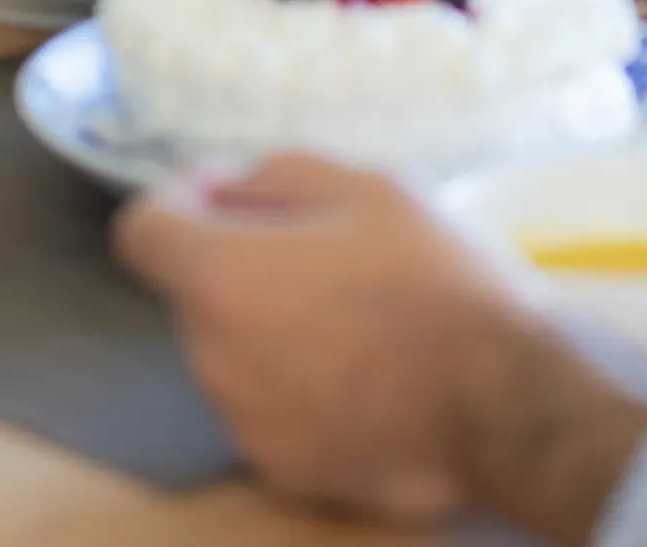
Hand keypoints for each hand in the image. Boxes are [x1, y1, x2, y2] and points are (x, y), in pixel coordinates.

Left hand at [112, 154, 646, 536]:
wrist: (504, 410)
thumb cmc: (438, 285)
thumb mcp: (372, 188)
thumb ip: (277, 175)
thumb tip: (224, 188)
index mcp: (221, 278)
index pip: (141, 231)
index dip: (179, 202)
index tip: (230, 195)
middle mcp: (212, 357)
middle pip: (197, 293)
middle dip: (241, 265)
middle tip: (328, 254)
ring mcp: (244, 424)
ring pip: (234, 353)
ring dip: (271, 328)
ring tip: (360, 321)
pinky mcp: (283, 472)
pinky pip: (271, 409)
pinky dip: (300, 388)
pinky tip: (370, 379)